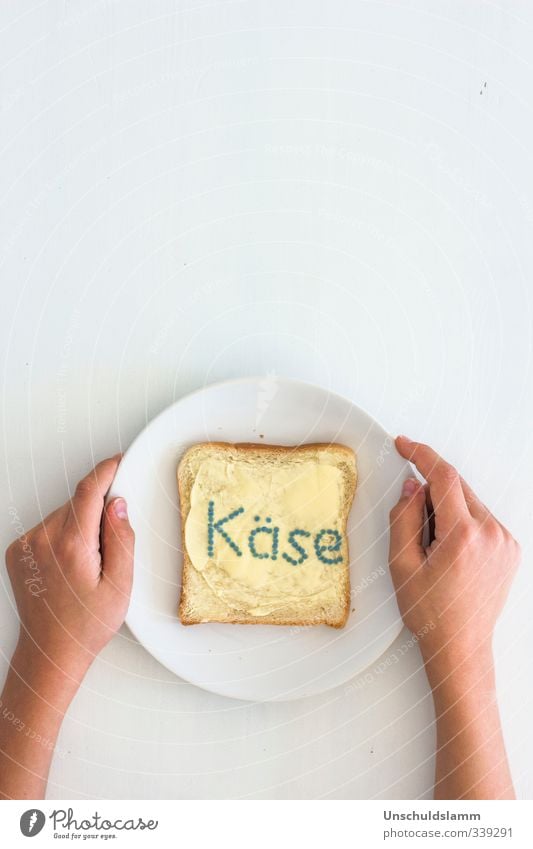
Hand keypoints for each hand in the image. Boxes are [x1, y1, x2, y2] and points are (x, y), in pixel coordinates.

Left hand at [6, 455, 133, 681]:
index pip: (88, 490)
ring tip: (87, 564)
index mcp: (72, 546)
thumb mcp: (121, 586)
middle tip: (108, 548)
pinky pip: (48, 527)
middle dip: (98, 513)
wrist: (51, 653)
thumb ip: (122, 539)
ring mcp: (26, 545)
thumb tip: (118, 505)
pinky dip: (64, 535)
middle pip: (77, 503)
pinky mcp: (17, 551)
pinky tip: (70, 565)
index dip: (106, 471)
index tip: (118, 462)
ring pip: (63, 514)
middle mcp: (43, 540)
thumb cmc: (86, 626)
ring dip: (80, 525)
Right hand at [389, 436, 519, 798]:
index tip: (404, 444)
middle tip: (412, 520)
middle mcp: (492, 533)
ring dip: (447, 508)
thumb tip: (411, 487)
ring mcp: (505, 541)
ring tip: (432, 547)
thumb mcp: (402, 564)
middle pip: (457, 488)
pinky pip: (481, 518)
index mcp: (464, 535)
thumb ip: (404, 518)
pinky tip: (449, 550)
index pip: (444, 477)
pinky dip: (461, 520)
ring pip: (469, 502)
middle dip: (430, 491)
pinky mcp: (510, 548)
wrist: (461, 647)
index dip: (421, 455)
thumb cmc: (430, 612)